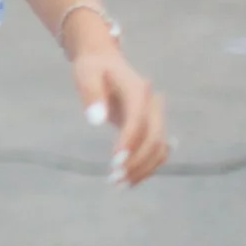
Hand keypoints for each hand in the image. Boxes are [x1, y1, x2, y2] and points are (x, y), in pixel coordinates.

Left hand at [73, 44, 168, 188]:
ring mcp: (155, 116)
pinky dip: (146, 167)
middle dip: (136, 161)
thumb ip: (91, 94)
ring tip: (119, 184)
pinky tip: (129, 180)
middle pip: (153, 138)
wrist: (105, 61)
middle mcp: (152, 104)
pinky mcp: (152, 127)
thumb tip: (96, 121)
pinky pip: (157, 151)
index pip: (138, 120)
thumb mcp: (85, 74)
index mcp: (137, 90)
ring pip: (159, 148)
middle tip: (114, 179)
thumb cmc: (93, 69)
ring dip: (143, 169)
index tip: (115, 162)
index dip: (129, 142)